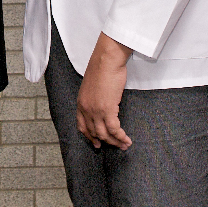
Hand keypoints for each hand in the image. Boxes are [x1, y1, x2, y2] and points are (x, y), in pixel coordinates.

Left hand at [76, 33, 133, 149]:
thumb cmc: (102, 68)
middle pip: (94, 132)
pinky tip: (127, 140)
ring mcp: (95, 111)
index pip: (82, 126)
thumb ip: (94, 97)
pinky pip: (114, 129)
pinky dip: (120, 137)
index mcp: (81, 103)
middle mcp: (86, 109)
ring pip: (104, 134)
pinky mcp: (107, 110)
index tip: (97, 142)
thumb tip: (103, 104)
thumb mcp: (93, 85)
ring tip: (124, 145)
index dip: (90, 136)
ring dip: (115, 142)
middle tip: (115, 146)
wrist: (106, 60)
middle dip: (105, 142)